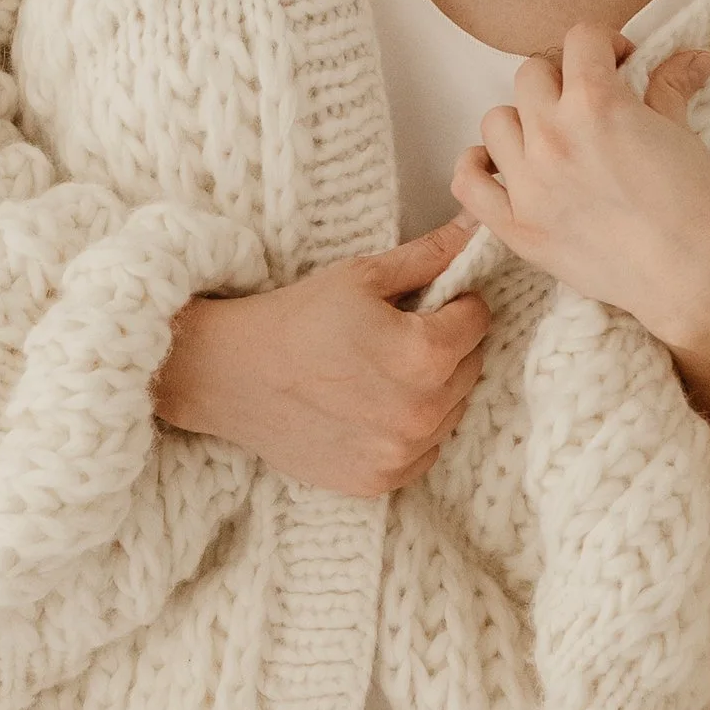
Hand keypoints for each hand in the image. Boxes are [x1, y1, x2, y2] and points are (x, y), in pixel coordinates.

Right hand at [152, 219, 493, 497]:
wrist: (231, 375)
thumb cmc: (295, 317)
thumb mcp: (362, 275)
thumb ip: (429, 256)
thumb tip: (476, 228)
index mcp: (426, 354)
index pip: (478, 319)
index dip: (454, 302)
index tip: (421, 302)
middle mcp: (423, 412)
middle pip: (470, 366)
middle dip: (445, 346)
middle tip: (395, 334)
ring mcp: (401, 453)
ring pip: (450, 411)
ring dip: (431, 390)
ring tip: (378, 370)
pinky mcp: (380, 481)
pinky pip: (422, 451)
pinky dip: (408, 430)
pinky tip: (369, 407)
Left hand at [449, 25, 709, 448]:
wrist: (696, 281)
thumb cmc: (699, 207)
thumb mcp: (684, 134)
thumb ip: (671, 86)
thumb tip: (694, 55)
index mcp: (596, 103)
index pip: (580, 38)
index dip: (605, 43)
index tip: (621, 61)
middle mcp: (551, 135)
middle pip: (532, 73)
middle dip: (563, 78)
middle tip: (589, 100)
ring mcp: (527, 182)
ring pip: (496, 120)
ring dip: (522, 120)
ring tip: (553, 138)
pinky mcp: (516, 227)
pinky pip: (467, 182)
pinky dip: (478, 168)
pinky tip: (503, 168)